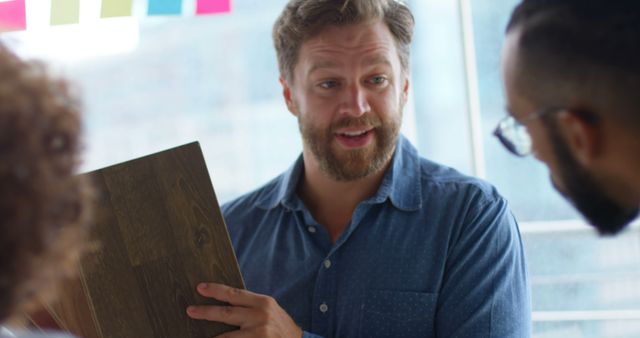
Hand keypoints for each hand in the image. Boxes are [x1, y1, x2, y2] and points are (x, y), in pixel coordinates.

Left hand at [187, 282, 302, 337]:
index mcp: (262, 302)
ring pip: (227, 336)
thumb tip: (224, 300)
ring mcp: (258, 334)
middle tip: (191, 310)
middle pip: (226, 313)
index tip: (200, 288)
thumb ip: (249, 305)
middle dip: (206, 312)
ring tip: (199, 337)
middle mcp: (260, 316)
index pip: (234, 294)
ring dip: (212, 337)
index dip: (216, 290)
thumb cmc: (279, 324)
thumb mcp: (268, 309)